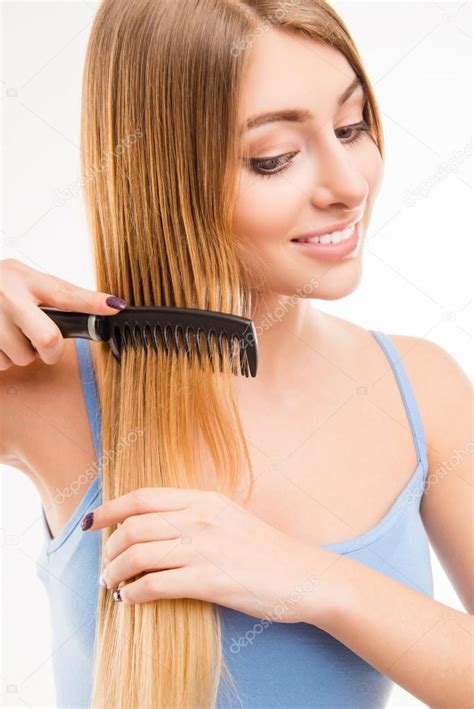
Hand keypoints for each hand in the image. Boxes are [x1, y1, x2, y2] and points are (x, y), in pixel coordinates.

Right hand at [0, 257, 126, 368]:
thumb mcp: (26, 278)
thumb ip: (59, 294)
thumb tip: (107, 304)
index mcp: (25, 280)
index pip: (66, 294)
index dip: (93, 303)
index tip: (115, 307)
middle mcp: (8, 298)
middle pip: (47, 339)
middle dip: (51, 350)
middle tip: (45, 345)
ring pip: (22, 357)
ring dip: (22, 354)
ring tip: (12, 334)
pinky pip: (2, 363)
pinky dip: (3, 358)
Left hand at [83, 487, 328, 622]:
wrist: (305, 577)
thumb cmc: (267, 551)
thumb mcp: (231, 517)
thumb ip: (196, 515)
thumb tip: (155, 525)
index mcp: (205, 499)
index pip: (144, 497)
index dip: (110, 508)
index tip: (91, 523)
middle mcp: (201, 519)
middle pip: (134, 526)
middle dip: (108, 548)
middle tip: (105, 566)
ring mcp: (204, 548)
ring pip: (137, 555)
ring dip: (114, 573)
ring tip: (111, 585)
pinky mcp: (209, 581)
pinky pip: (154, 585)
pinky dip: (133, 594)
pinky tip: (130, 600)